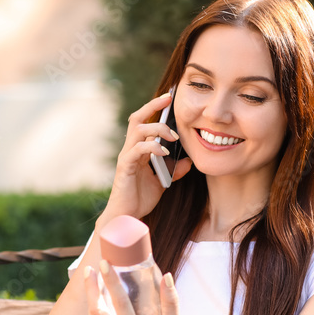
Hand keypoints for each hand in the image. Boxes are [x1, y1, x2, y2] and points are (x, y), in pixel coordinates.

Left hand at [84, 260, 186, 314]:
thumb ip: (171, 300)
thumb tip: (166, 275)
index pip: (119, 303)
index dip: (110, 281)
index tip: (104, 264)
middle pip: (96, 311)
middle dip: (90, 288)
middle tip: (89, 270)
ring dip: (92, 302)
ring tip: (93, 284)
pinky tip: (97, 306)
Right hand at [103, 92, 192, 220]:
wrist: (127, 216)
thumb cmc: (140, 198)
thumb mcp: (162, 182)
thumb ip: (173, 170)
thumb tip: (189, 161)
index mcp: (138, 150)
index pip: (144, 122)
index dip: (154, 108)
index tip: (169, 98)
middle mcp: (130, 150)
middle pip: (137, 118)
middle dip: (152, 106)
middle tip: (168, 100)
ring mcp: (126, 157)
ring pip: (137, 130)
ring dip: (156, 129)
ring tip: (172, 136)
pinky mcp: (125, 167)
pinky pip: (137, 150)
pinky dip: (151, 147)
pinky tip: (163, 151)